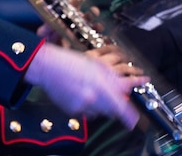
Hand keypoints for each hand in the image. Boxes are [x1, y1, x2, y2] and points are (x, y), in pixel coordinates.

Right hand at [25, 42, 146, 129]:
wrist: (48, 67)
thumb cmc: (70, 61)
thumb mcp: (96, 65)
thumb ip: (112, 78)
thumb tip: (125, 87)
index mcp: (101, 85)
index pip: (122, 108)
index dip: (129, 116)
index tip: (133, 120)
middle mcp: (93, 99)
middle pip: (111, 111)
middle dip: (112, 104)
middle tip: (107, 95)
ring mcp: (83, 106)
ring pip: (99, 112)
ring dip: (99, 105)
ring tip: (89, 90)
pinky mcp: (73, 111)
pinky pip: (85, 113)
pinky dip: (86, 106)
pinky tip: (79, 93)